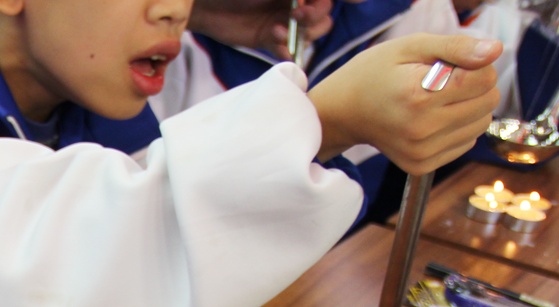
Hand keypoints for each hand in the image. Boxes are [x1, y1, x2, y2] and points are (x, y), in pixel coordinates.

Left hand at [188, 0, 348, 60]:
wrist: (201, 1)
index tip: (357, 1)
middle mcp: (298, 1)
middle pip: (325, 15)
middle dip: (315, 16)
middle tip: (297, 13)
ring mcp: (285, 20)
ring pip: (311, 34)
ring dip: (301, 34)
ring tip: (279, 28)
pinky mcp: (268, 38)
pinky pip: (288, 50)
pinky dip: (286, 49)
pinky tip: (275, 40)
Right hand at [310, 33, 501, 172]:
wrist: (343, 112)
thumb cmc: (375, 74)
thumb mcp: (411, 46)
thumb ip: (456, 47)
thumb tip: (496, 52)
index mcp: (419, 96)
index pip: (484, 78)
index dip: (474, 65)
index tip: (449, 65)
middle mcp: (421, 129)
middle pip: (488, 101)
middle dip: (476, 85)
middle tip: (445, 82)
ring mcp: (421, 152)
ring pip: (481, 123)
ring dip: (469, 107)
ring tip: (437, 101)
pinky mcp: (422, 165)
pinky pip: (467, 142)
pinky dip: (458, 128)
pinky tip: (433, 120)